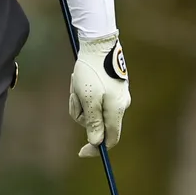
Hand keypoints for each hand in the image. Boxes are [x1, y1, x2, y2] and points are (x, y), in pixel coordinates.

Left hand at [68, 32, 129, 156]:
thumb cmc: (91, 71)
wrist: (97, 43)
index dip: (96, 147)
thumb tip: (96, 142)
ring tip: (76, 82)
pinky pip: (92, 96)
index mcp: (117, 110)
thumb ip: (93, 122)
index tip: (81, 152)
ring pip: (92, 108)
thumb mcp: (89, 98)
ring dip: (80, 99)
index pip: (110, 138)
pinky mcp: (109, 85)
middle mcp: (120, 104)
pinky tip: (79, 78)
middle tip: (75, 95)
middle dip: (82, 112)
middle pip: (97, 122)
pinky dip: (82, 90)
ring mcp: (115, 94)